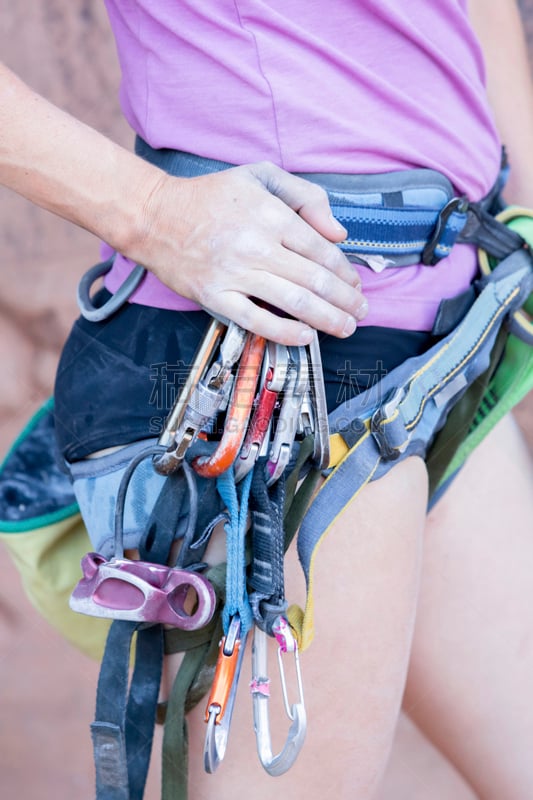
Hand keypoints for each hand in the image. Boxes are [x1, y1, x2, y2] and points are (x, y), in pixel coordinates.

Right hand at [134, 161, 367, 344]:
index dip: (346, 272)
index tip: (356, 285)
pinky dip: (285, 332)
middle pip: (315, 279)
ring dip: (327, 319)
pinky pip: (256, 321)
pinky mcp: (215, 297)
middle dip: (345, 301)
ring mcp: (235, 274)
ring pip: (293, 302)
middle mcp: (257, 245)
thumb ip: (305, 196)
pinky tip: (306, 337)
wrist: (155, 216)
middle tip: (361, 313)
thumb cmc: (211, 196)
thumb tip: (339, 233)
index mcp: (272, 215)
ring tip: (346, 328)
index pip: (321, 250)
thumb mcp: (260, 176)